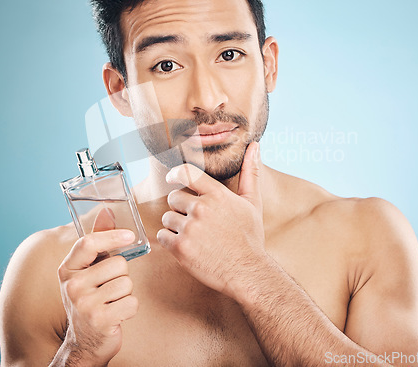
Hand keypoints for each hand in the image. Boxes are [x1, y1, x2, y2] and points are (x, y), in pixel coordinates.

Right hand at [57, 209, 138, 365]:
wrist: (84, 342)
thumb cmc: (90, 298)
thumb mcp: (88, 270)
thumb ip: (98, 241)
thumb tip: (107, 210)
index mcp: (67, 269)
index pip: (88, 242)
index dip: (112, 236)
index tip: (130, 236)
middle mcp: (72, 285)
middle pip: (118, 264)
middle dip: (121, 275)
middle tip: (108, 289)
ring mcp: (84, 304)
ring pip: (127, 283)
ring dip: (125, 293)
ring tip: (111, 302)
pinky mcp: (100, 320)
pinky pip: (132, 302)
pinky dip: (130, 308)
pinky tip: (116, 314)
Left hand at [157, 142, 265, 297]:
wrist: (248, 272)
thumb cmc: (250, 237)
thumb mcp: (253, 202)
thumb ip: (251, 172)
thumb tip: (255, 146)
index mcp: (217, 194)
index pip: (185, 173)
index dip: (174, 174)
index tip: (171, 178)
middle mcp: (202, 208)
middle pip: (173, 198)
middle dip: (180, 208)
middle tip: (194, 221)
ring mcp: (190, 228)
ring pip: (166, 217)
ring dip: (174, 225)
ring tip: (192, 235)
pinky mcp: (180, 248)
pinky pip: (162, 236)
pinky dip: (169, 241)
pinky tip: (186, 246)